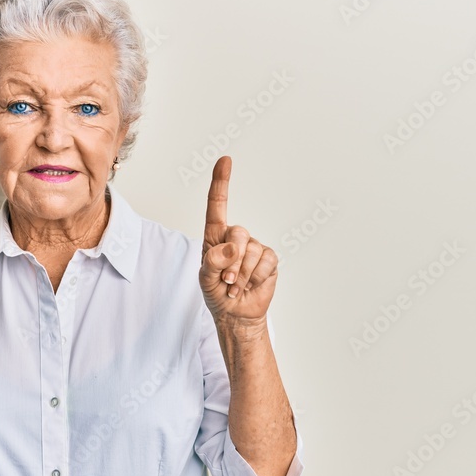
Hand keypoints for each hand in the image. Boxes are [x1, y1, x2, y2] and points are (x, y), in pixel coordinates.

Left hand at [199, 156, 277, 326]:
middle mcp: (236, 238)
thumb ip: (213, 261)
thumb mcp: (205, 278)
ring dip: (243, 275)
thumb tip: (232, 247)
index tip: (225, 160)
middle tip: (227, 282)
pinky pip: (266, 262)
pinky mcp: (269, 260)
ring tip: (236, 288)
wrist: (236, 314)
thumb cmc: (216, 293)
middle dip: (232, 262)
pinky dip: (256, 278)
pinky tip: (251, 286)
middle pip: (238, 234)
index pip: (217, 206)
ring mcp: (254, 247)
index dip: (221, 182)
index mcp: (215, 237)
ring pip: (252, 252)